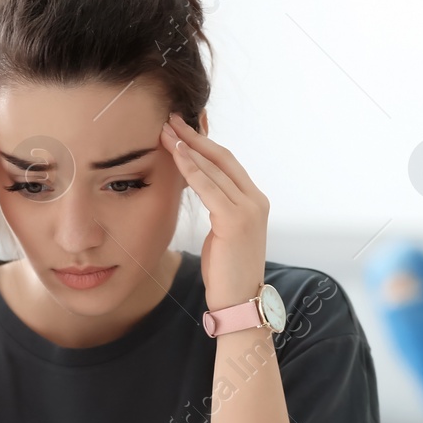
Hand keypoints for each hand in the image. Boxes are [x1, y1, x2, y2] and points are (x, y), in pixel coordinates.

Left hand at [160, 113, 268, 309]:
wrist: (240, 304)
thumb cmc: (226, 273)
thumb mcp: (222, 233)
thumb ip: (217, 208)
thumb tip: (198, 187)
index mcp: (255, 201)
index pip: (227, 163)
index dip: (204, 143)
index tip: (182, 127)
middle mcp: (256, 200)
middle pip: (222, 158)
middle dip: (195, 136)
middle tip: (170, 118)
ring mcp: (250, 208)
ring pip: (214, 168)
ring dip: (188, 146)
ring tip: (166, 130)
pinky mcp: (236, 220)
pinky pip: (209, 186)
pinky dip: (191, 167)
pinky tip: (175, 153)